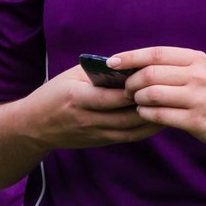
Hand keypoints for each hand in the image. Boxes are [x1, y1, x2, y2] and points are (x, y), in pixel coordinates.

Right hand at [21, 63, 162, 150]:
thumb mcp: (71, 76)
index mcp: (78, 98)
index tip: (153, 80)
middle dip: (150, 106)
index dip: (133, 90)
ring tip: (171, 106)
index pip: (111, 97)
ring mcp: (95, 134)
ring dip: (153, 119)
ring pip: (131, 130)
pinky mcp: (101, 141)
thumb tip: (129, 64)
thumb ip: (98, 71)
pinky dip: (146, 129)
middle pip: (126, 116)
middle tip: (171, 94)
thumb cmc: (53, 94)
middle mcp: (87, 119)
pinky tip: (160, 118)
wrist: (34, 127)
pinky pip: (128, 137)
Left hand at [111, 47, 205, 147]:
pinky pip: (160, 115)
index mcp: (195, 58)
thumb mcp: (197, 70)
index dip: (130, 57)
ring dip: (138, 99)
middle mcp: (197, 75)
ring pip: (153, 94)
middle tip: (126, 89)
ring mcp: (198, 98)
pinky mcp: (196, 120)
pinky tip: (144, 113)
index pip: (156, 53)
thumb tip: (130, 66)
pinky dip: (145, 113)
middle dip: (132, 82)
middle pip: (151, 74)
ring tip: (136, 101)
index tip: (111, 62)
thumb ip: (169, 66)